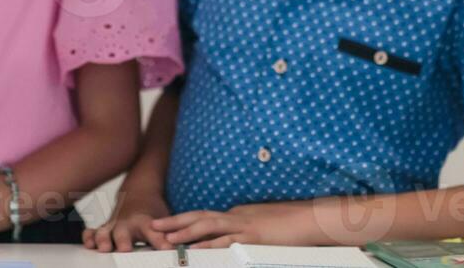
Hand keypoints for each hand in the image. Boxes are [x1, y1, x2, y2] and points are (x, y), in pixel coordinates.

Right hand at [84, 188, 172, 251]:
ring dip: (103, 239)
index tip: (167, 249)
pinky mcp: (105, 228)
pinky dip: (89, 236)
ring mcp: (115, 225)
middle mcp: (128, 224)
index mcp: (147, 223)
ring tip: (103, 248)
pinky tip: (88, 244)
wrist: (141, 192)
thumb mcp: (167, 221)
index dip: (161, 242)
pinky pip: (93, 231)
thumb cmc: (155, 212)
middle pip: (125, 233)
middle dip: (124, 241)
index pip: (156, 234)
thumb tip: (187, 250)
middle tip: (125, 249)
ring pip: (106, 232)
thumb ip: (173, 236)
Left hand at [151, 201, 310, 247]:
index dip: (183, 220)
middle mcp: (236, 217)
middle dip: (175, 221)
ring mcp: (244, 226)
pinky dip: (211, 244)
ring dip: (185, 231)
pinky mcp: (253, 237)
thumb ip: (243, 228)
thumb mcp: (261, 224)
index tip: (164, 225)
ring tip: (167, 237)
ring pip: (209, 226)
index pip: (204, 216)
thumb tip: (230, 237)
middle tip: (153, 226)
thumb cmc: (289, 223)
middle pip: (199, 217)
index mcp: (236, 215)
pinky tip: (197, 249)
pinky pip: (228, 241)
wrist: (310, 217)